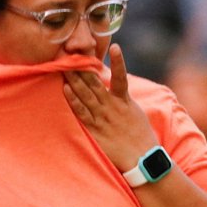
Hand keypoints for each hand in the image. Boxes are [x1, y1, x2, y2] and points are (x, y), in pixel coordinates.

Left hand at [62, 44, 155, 170]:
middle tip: (73, 52)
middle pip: (96, 82)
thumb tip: (115, 88)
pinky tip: (67, 89)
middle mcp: (113, 106)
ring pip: (87, 94)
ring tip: (65, 65)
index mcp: (125, 101)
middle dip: (84, 67)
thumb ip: (124, 100)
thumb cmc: (140, 137)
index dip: (119, 62)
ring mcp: (103, 117)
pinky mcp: (95, 130)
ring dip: (75, 79)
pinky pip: (82, 113)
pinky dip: (74, 101)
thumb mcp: (135, 113)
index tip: (116, 47)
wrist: (141, 159)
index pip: (121, 77)